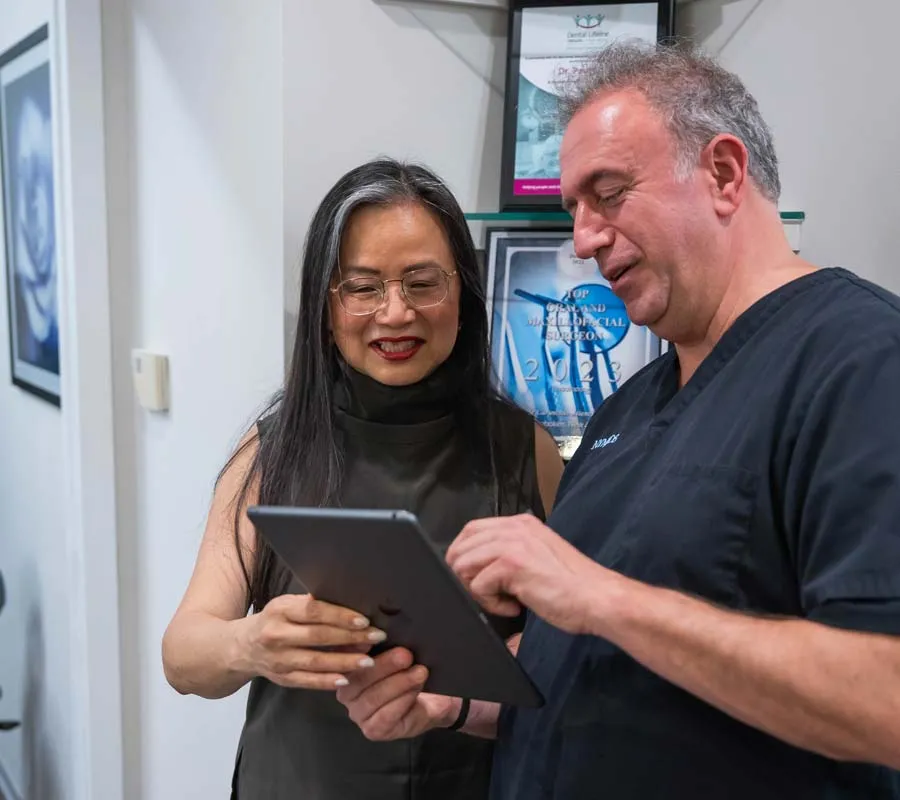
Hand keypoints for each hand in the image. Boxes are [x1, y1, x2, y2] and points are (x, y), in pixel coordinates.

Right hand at [236, 594, 386, 689]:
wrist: (240, 647)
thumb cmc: (274, 620)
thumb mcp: (286, 605)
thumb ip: (311, 605)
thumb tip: (351, 605)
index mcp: (280, 610)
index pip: (313, 611)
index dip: (340, 615)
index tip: (364, 619)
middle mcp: (276, 635)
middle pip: (318, 636)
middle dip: (351, 637)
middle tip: (377, 637)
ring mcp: (278, 659)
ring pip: (315, 661)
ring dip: (345, 661)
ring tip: (369, 661)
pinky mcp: (281, 678)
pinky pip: (307, 681)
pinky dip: (327, 681)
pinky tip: (346, 679)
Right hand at [336, 647, 457, 740]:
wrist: (434, 699)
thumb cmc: (410, 669)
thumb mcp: (397, 651)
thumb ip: (383, 641)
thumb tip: (379, 622)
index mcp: (345, 668)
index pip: (343, 656)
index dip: (355, 647)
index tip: (372, 635)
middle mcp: (346, 692)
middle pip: (357, 679)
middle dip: (383, 666)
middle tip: (405, 654)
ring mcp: (358, 713)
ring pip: (372, 698)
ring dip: (398, 683)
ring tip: (419, 672)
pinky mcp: (373, 730)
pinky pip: (385, 716)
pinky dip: (402, 700)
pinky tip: (416, 690)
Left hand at [446, 514, 604, 635]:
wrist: (598, 598)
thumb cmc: (573, 586)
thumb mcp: (538, 556)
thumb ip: (511, 553)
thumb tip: (479, 567)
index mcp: (520, 524)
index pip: (471, 530)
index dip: (463, 555)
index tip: (474, 578)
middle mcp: (513, 528)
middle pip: (461, 546)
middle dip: (466, 575)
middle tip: (490, 594)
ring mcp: (511, 544)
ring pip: (463, 565)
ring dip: (477, 590)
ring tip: (505, 600)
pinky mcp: (511, 564)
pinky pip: (477, 586)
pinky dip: (492, 604)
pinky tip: (516, 607)